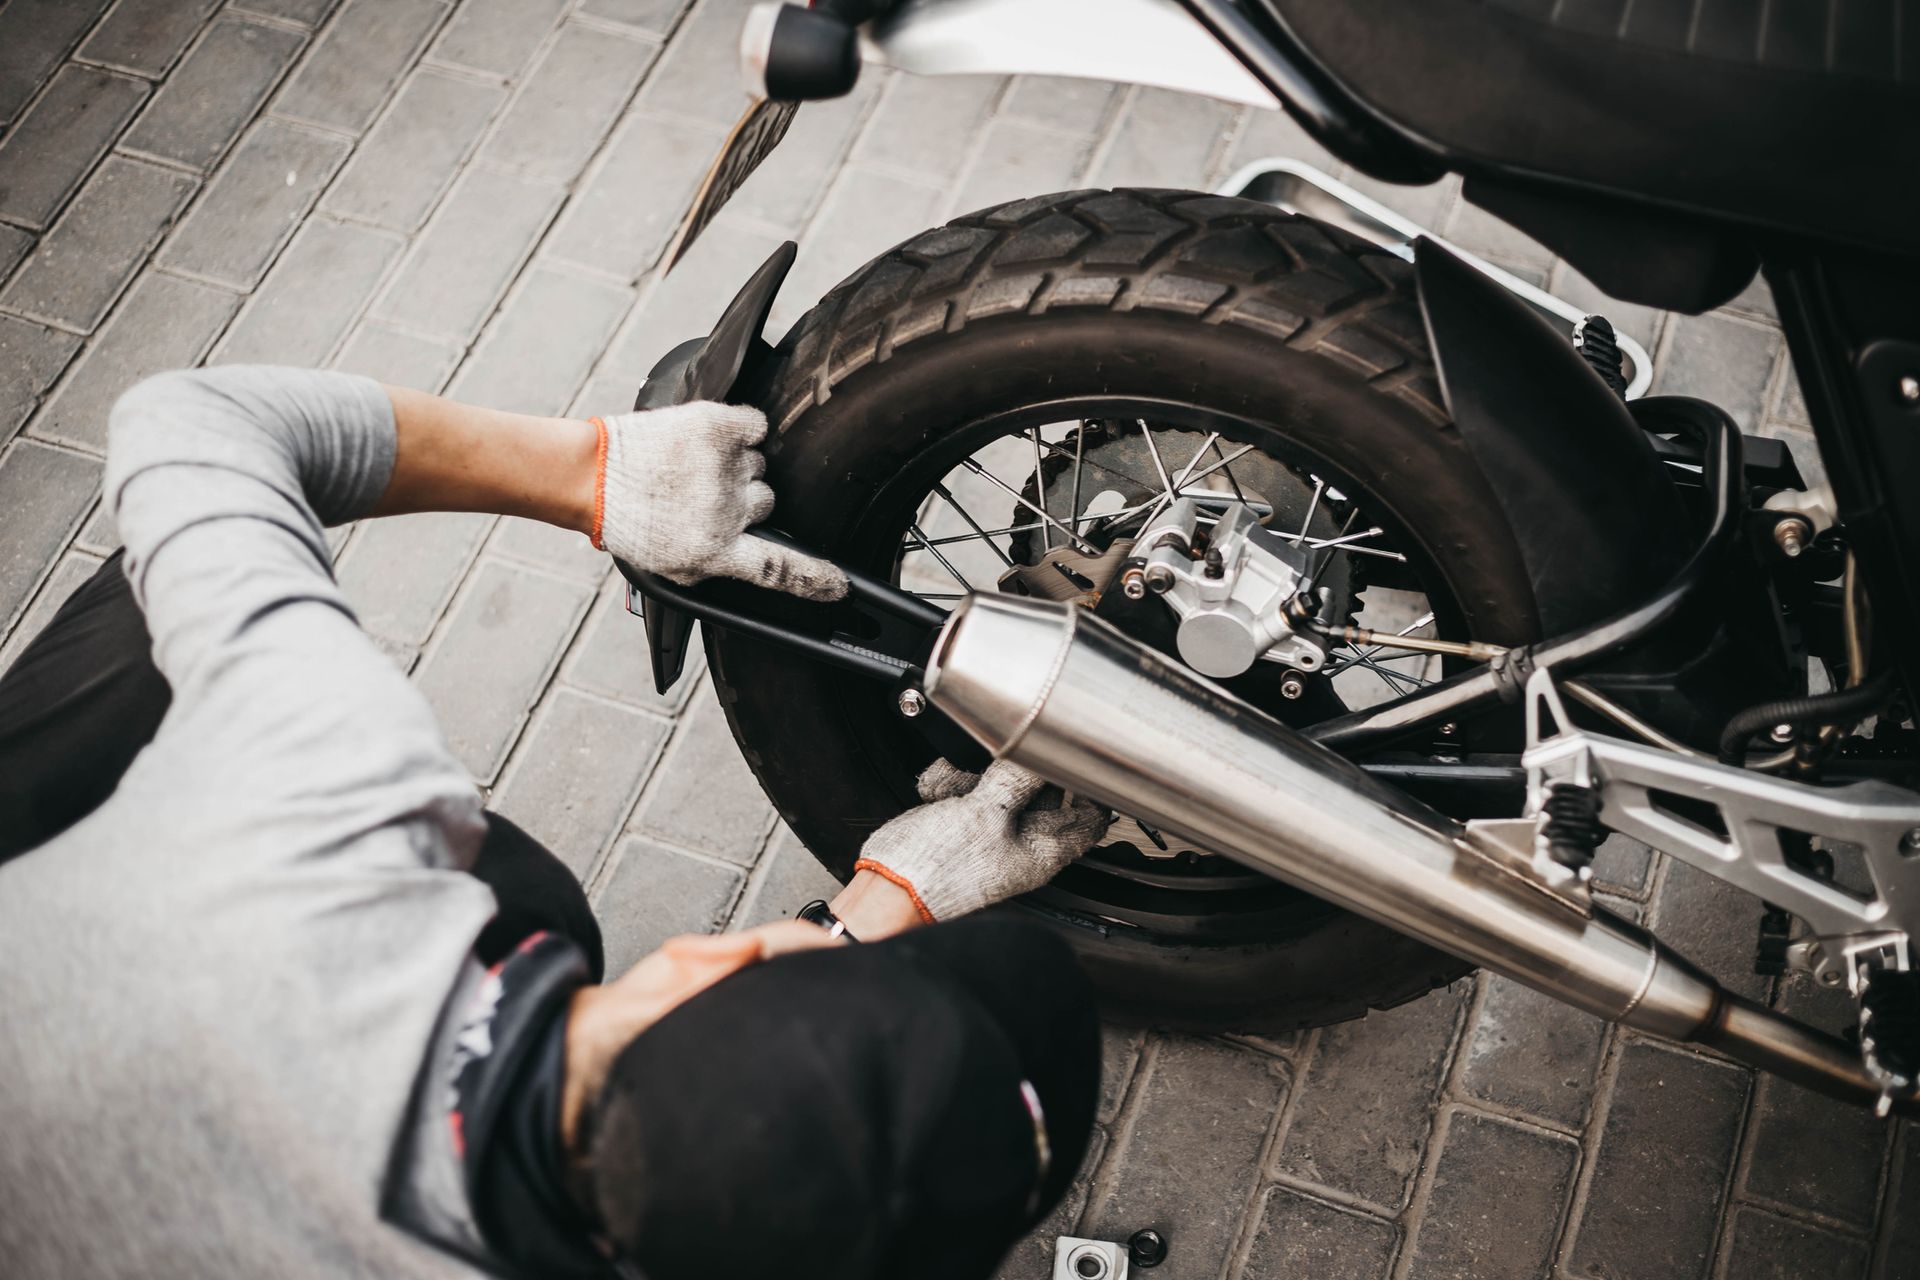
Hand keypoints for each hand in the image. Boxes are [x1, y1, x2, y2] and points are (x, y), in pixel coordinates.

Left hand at [592, 401, 846, 599]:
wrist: (593, 476)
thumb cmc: (629, 521)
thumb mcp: (672, 567)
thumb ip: (717, 566)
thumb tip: (756, 566)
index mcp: (714, 551)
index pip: (779, 570)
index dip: (815, 578)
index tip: (839, 584)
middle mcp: (724, 511)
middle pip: (769, 503)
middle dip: (745, 501)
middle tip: (705, 497)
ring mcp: (721, 467)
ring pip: (758, 466)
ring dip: (735, 467)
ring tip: (694, 470)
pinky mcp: (715, 427)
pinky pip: (755, 425)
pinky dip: (742, 430)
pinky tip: (716, 441)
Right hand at [853, 759, 1111, 921]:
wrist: (885, 888)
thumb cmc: (935, 869)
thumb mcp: (985, 812)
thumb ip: (1016, 779)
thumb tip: (1039, 754)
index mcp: (1041, 850)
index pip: (1088, 818)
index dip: (1088, 785)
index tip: (1075, 756)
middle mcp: (1020, 844)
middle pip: (1041, 791)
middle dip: (1018, 769)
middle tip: (1002, 759)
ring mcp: (989, 834)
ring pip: (999, 785)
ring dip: (974, 775)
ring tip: (955, 786)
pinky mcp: (960, 826)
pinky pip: (965, 791)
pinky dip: (949, 785)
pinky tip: (937, 794)